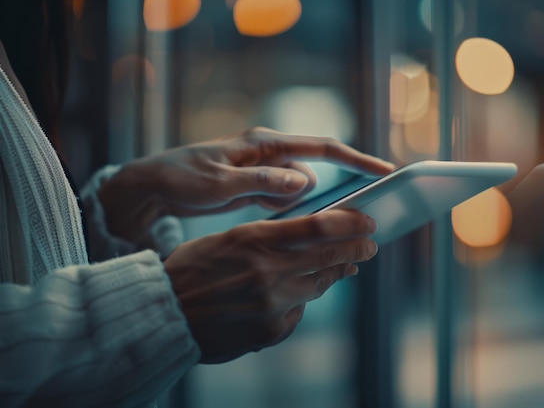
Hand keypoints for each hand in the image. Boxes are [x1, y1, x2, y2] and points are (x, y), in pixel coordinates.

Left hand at [98, 127, 393, 243]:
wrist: (152, 186)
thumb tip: (304, 181)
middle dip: (345, 185)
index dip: (356, 160)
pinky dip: (298, 211)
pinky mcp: (257, 187)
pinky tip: (301, 226)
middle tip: (369, 206)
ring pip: (305, 186)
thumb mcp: (219, 183)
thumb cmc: (181, 178)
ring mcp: (263, 171)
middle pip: (319, 168)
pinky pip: (287, 198)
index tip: (384, 172)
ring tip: (339, 221)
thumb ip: (261, 182)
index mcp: (264, 145)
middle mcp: (269, 154)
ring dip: (319, 203)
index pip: (322, 149)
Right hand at [163, 210, 377, 362]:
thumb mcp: (227, 240)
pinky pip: (299, 311)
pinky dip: (302, 300)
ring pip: (318, 284)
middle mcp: (266, 270)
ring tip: (345, 266)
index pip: (317, 226)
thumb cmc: (191, 270)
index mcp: (252, 239)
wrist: (164, 314)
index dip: (349, 223)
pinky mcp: (270, 330)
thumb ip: (268, 238)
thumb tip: (310, 237)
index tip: (366, 222)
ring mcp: (270, 302)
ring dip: (335, 273)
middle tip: (370, 245)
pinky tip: (301, 293)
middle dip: (356, 248)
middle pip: (328, 255)